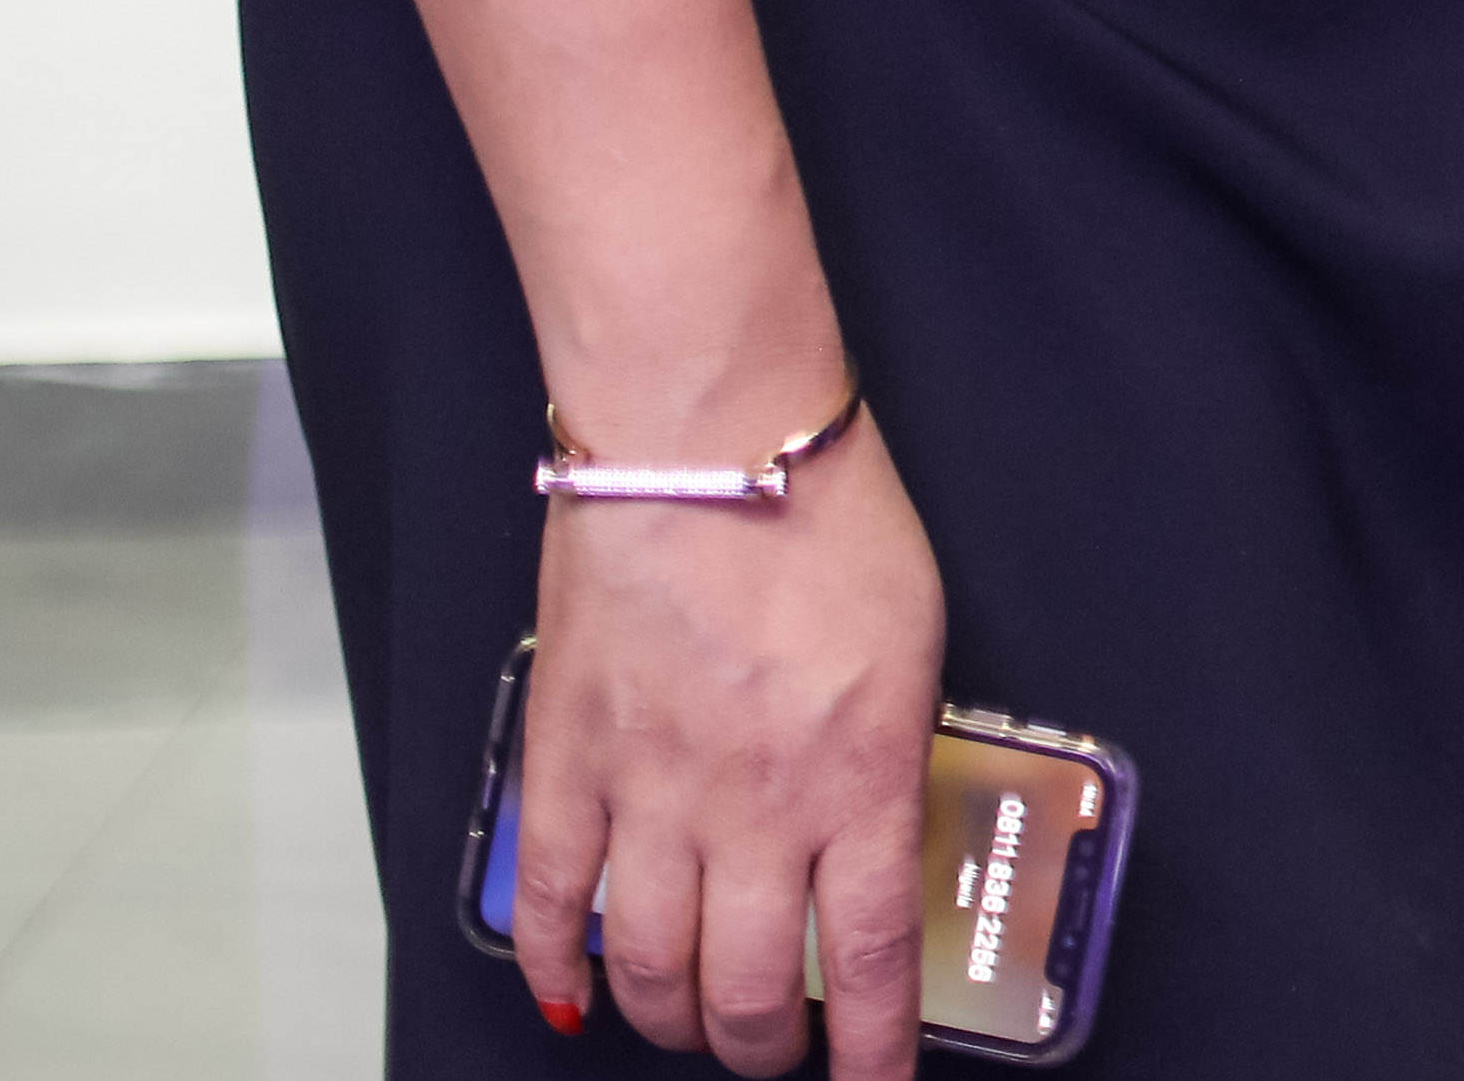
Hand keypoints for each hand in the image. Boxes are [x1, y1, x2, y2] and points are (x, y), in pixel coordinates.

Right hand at [508, 412, 940, 1077]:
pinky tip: (571, 991)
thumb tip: (868, 833)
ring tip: (694, 1024)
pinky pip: (552, 900)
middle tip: (776, 1055)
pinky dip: (556, 964)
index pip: (872, 959)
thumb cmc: (829, 520)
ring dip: (673, 1019)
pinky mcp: (567, 765)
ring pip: (651, 968)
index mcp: (859, 779)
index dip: (875, 1049)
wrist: (707, 444)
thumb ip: (888, 753)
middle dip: (764, 1050)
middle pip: (750, 990)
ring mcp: (649, 796)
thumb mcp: (912, 647)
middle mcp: (754, 811)